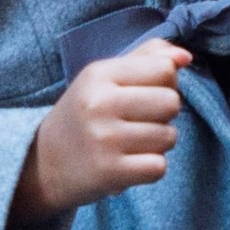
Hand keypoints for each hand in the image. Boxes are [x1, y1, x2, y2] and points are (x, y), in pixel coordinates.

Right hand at [9, 37, 187, 228]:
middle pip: (172, 102)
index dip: (166, 82)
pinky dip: (150, 168)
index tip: (145, 93)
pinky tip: (130, 163)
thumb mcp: (105, 78)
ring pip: (169, 136)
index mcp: (99, 74)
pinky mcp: (109, 173)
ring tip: (131, 143)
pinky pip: (159, 167)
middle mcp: (99, 104)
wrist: (43, 162)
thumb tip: (186, 57)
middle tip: (139, 121)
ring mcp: (104, 140)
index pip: (164, 69)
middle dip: (164, 114)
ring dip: (158, 143)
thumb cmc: (85, 114)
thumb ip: (147, 58)